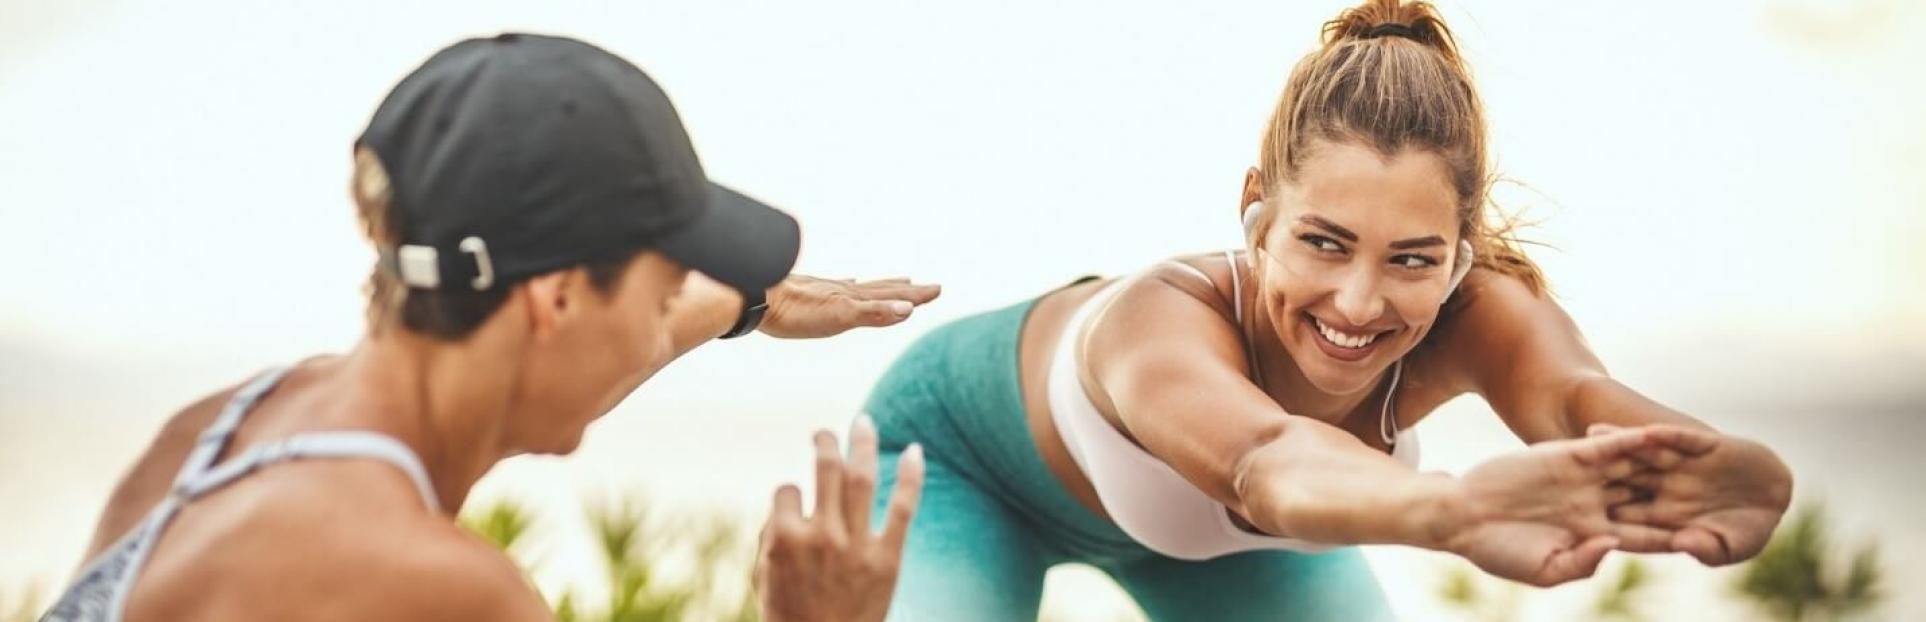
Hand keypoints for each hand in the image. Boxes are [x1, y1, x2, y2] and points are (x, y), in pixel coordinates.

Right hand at [756, 416, 924, 621]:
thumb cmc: (790, 619)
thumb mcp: (763, 579)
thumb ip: (770, 538)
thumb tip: (786, 503)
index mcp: (784, 538)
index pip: (786, 492)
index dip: (789, 497)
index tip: (795, 510)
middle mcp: (820, 535)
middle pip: (824, 469)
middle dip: (824, 442)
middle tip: (824, 432)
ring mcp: (855, 545)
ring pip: (861, 477)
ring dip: (862, 443)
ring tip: (862, 423)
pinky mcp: (887, 559)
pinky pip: (902, 508)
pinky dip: (911, 476)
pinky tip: (915, 450)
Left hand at [759, 275, 940, 338]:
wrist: (753, 295)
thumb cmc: (794, 312)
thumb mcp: (839, 317)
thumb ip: (873, 314)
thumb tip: (908, 310)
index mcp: (853, 298)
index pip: (892, 296)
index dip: (915, 295)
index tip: (937, 290)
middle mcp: (843, 291)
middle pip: (882, 289)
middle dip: (907, 290)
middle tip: (929, 287)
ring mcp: (826, 290)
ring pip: (863, 288)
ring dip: (884, 287)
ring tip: (899, 281)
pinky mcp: (808, 294)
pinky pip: (839, 288)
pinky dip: (851, 287)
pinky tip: (848, 283)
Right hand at [1443, 426, 1718, 586]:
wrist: (1461, 515)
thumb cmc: (1497, 551)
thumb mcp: (1544, 570)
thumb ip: (1582, 561)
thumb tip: (1615, 545)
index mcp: (1593, 536)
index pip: (1644, 537)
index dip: (1674, 538)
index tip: (1705, 541)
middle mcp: (1595, 504)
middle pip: (1649, 500)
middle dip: (1683, 498)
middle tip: (1724, 493)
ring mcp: (1584, 478)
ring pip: (1637, 468)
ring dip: (1669, 463)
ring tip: (1705, 455)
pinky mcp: (1569, 454)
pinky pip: (1611, 445)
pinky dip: (1636, 440)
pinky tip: (1663, 435)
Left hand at [1589, 423, 1792, 565]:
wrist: (1776, 495)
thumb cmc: (1747, 530)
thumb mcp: (1730, 547)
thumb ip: (1707, 549)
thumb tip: (1684, 543)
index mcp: (1663, 515)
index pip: (1629, 516)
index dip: (1606, 516)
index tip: (1578, 518)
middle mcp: (1665, 487)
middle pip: (1624, 479)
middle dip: (1598, 473)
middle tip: (1566, 466)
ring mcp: (1682, 465)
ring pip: (1644, 454)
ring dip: (1620, 443)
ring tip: (1592, 432)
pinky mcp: (1703, 446)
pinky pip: (1680, 439)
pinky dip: (1666, 437)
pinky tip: (1647, 431)